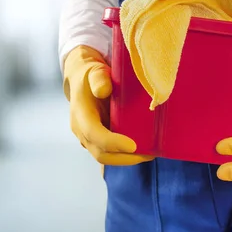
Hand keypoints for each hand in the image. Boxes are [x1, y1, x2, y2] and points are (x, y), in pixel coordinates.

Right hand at [63, 45, 153, 165]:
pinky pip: (111, 153)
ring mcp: (89, 138)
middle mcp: (82, 131)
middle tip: (148, 155)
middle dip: (125, 158)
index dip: (112, 143)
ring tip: (150, 154)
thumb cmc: (92, 75)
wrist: (83, 81)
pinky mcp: (98, 140)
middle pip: (101, 154)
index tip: (133, 146)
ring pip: (107, 157)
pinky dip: (127, 155)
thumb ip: (99, 79)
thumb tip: (104, 90)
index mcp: (80, 114)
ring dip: (128, 159)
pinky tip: (145, 151)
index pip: (93, 134)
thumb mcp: (95, 72)